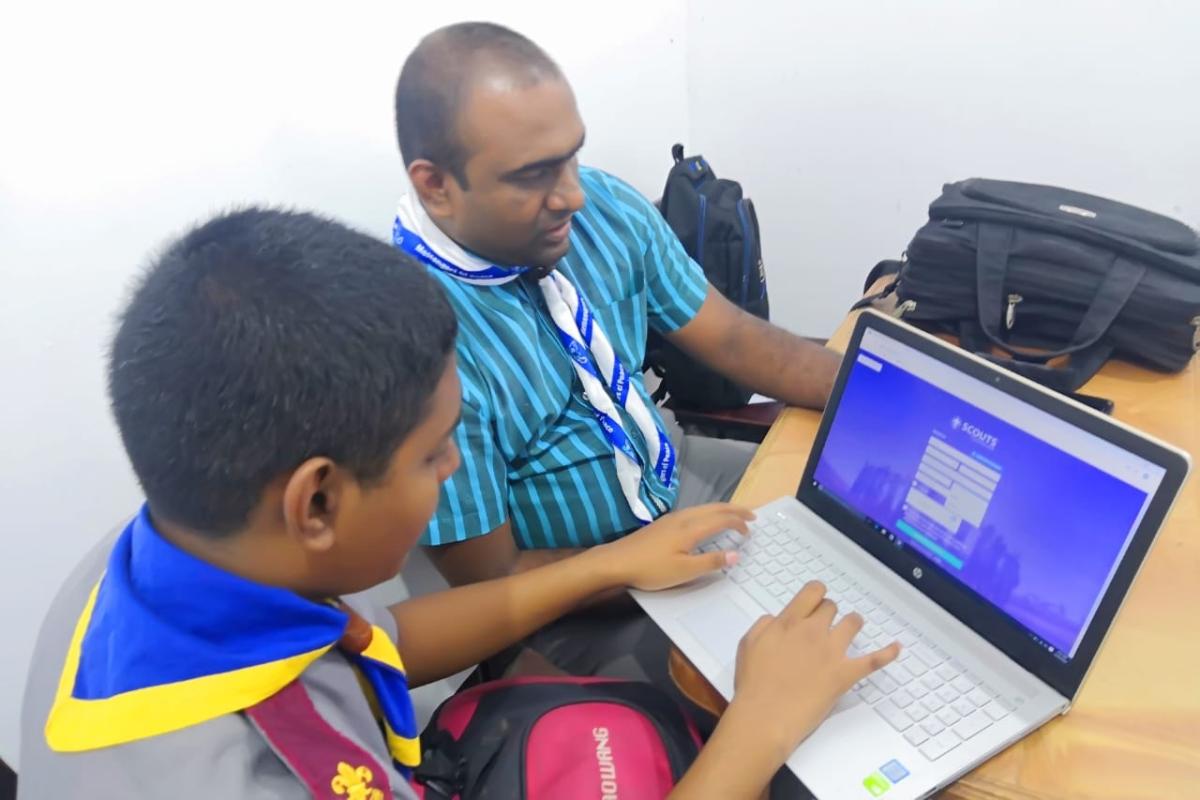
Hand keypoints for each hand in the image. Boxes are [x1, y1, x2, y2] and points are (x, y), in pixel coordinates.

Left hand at [592, 503, 753, 590]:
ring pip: (703, 508)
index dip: (739, 523)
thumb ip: (711, 562)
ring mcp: (672, 519)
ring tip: (733, 516)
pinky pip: (694, 511)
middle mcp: (683, 518)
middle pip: (714, 507)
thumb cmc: (651, 568)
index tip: (751, 531)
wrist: (617, 561)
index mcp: (691, 528)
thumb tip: (736, 554)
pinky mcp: (663, 523)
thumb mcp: (684, 571)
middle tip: (751, 515)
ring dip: (721, 510)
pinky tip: (705, 521)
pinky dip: (708, 513)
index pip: (722, 519)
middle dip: (735, 510)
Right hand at [727, 581, 899, 759]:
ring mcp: (832, 652)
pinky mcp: (845, 674)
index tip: (816, 601)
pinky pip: (873, 660)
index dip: (816, 595)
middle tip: (823, 626)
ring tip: (851, 629)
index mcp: (788, 622)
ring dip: (852, 624)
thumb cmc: (753, 685)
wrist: (766, 716)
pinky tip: (896, 647)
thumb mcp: (748, 645)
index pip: (812, 592)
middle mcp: (813, 631)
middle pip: (831, 607)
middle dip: (828, 613)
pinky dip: (887, 653)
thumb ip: (765, 625)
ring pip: (853, 623)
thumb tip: (778, 619)